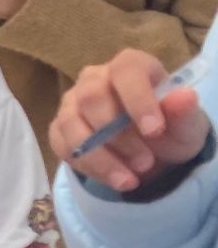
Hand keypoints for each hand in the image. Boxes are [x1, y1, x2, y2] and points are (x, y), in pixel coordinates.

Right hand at [50, 48, 211, 193]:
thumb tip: (185, 96)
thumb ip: (184, 111)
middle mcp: (94, 79)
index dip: (137, 99)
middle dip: (119, 137)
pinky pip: (63, 146)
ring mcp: (72, 103)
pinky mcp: (60, 128)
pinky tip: (113, 179)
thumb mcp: (187, 124)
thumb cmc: (170, 129)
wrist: (153, 152)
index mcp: (129, 66)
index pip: (125, 70)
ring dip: (100, 157)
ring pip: (71, 124)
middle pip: (92, 98)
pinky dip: (88, 167)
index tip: (155, 131)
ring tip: (129, 180)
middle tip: (146, 163)